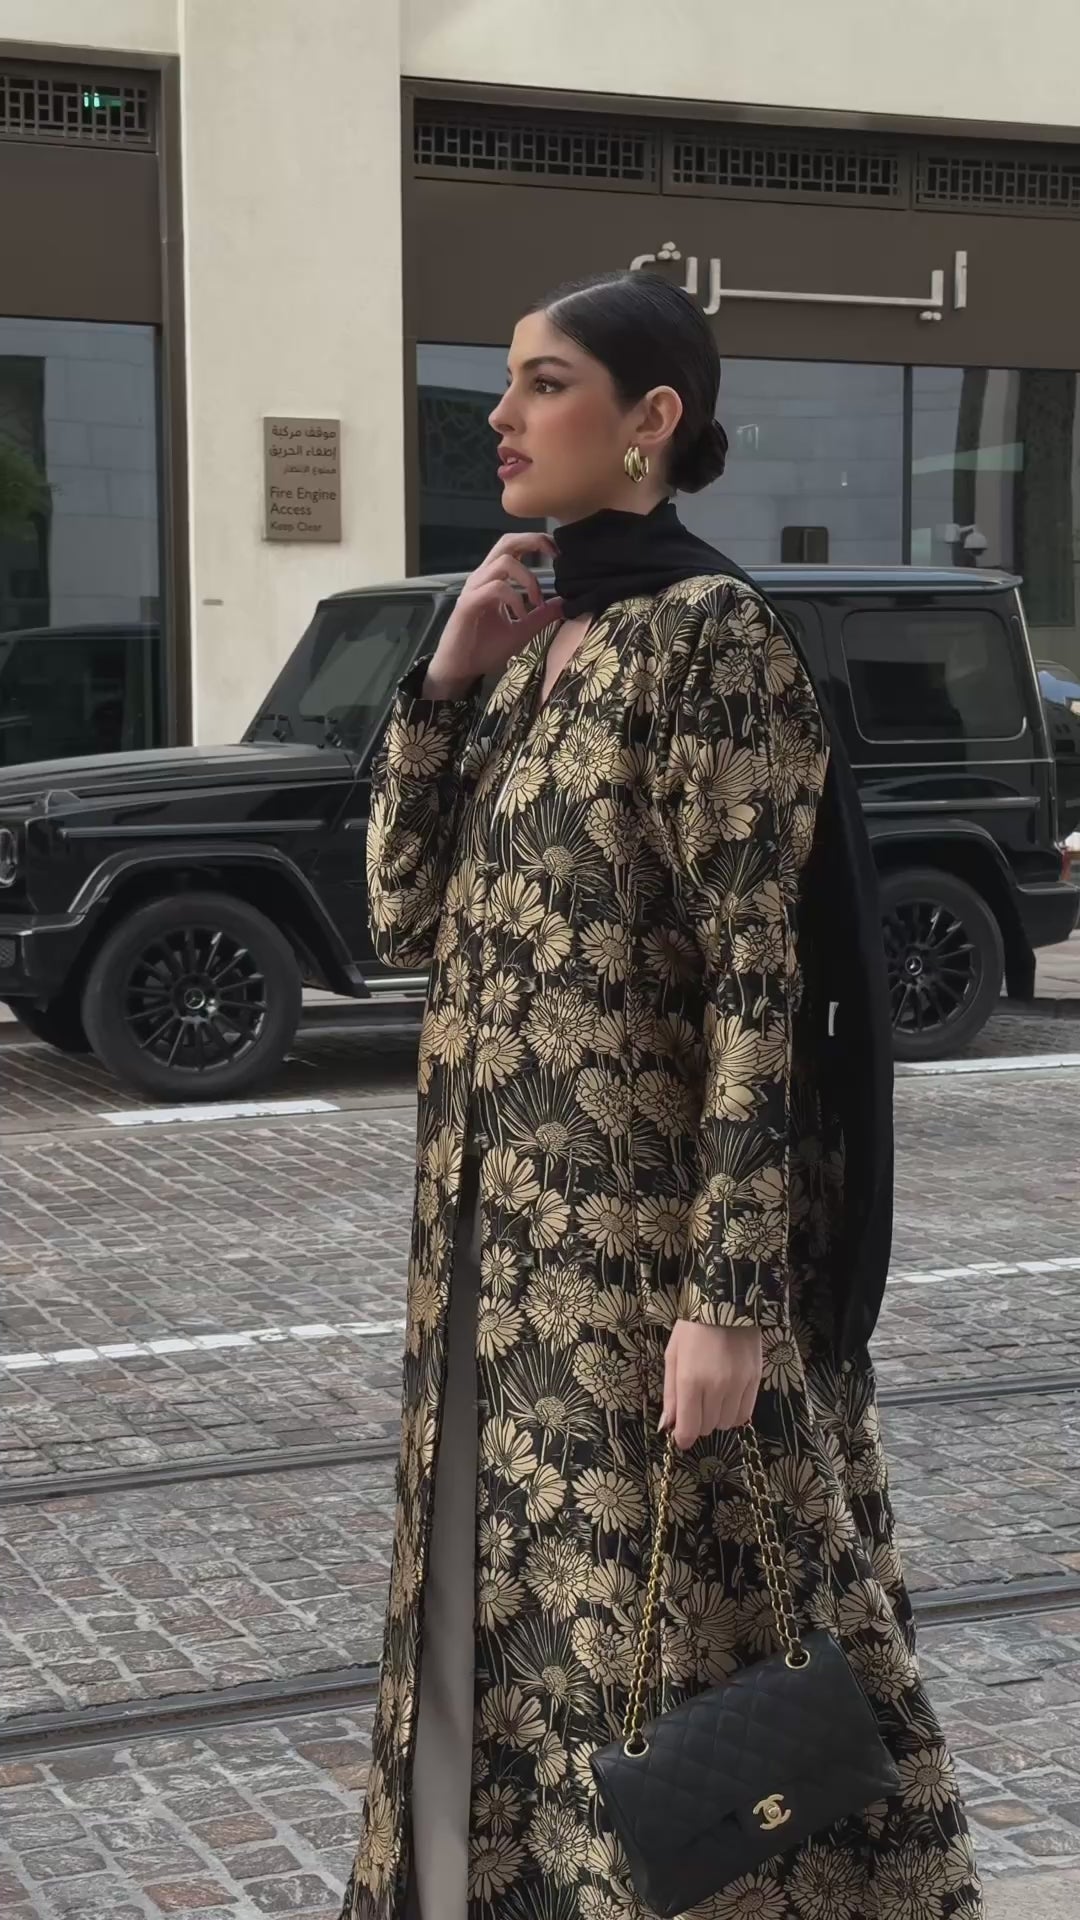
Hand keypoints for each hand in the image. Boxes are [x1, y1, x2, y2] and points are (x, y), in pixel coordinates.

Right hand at [422, 533, 562, 699]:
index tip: (559, 553)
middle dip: (533, 541)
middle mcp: (483, 577)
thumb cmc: (485, 648)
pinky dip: (514, 598)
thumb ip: (541, 617)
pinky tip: (522, 615)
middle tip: (555, 557)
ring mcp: (474, 589)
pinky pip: (495, 588)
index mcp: (494, 579)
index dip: (537, 541)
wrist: (459, 669)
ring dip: (528, 578)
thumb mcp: (522, 631)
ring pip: (503, 562)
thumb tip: (564, 604)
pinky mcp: (468, 604)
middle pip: (507, 542)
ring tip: (538, 602)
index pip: (514, 546)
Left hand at [661, 1320, 762, 1450]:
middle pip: (707, 1427)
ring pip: (726, 1423)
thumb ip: (670, 1394)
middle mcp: (716, 1387)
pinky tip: (728, 1400)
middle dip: (698, 1422)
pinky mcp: (755, 1381)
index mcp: (690, 1381)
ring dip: (717, 1418)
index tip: (680, 1436)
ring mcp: (738, 1385)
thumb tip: (667, 1425)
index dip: (683, 1438)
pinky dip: (734, 1414)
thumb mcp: (673, 1357)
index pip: (689, 1428)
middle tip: (695, 1405)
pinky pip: (745, 1414)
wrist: (726, 1304)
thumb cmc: (692, 1329)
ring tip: (712, 1399)